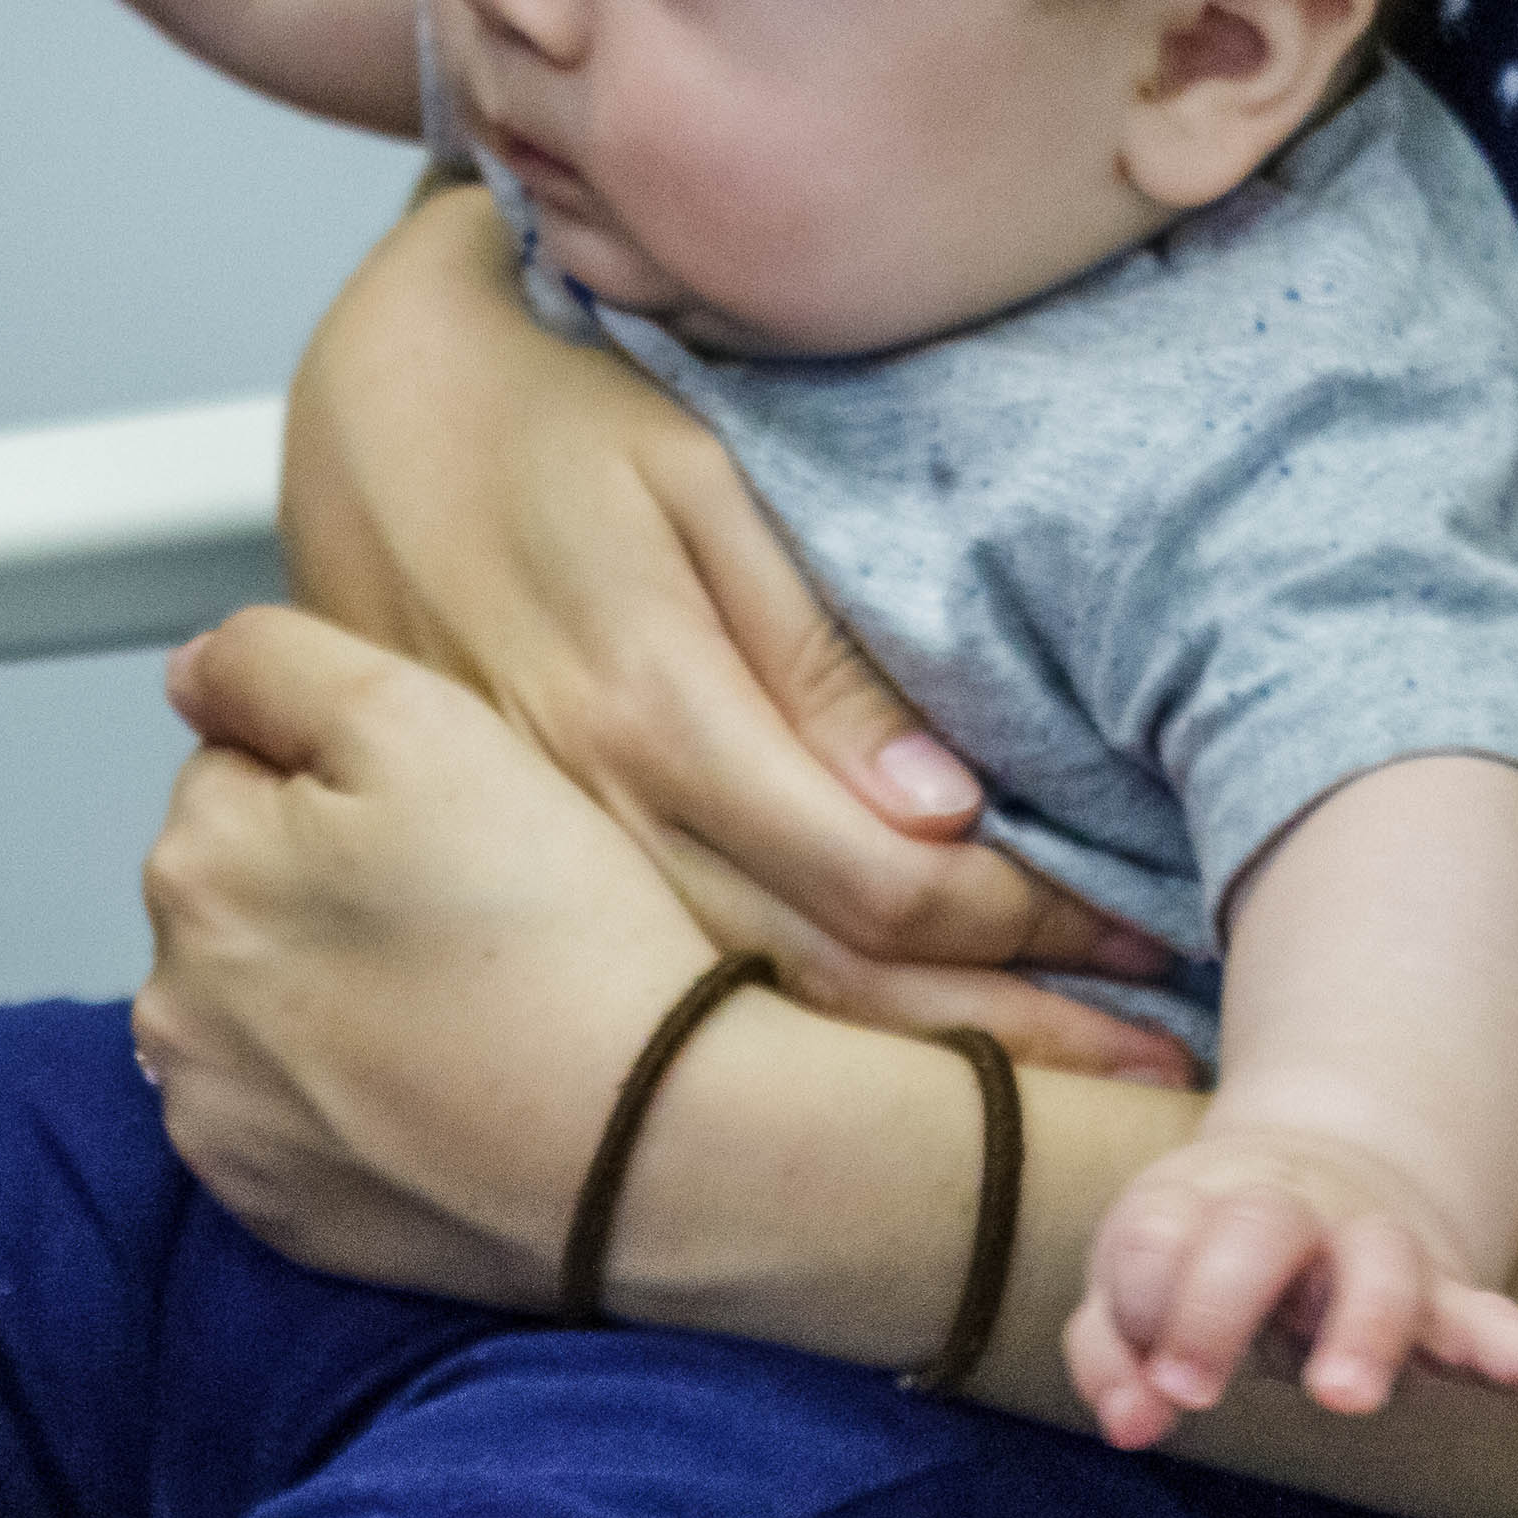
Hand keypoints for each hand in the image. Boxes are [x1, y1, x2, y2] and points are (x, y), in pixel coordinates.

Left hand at [133, 605, 729, 1308]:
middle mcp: (168, 1004)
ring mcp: (217, 1123)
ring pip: (261, 1011)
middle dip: (323, 889)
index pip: (240, 772)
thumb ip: (273, 664)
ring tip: (461, 1006)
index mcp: (191, 867)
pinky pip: (292, 1123)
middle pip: (242, 895)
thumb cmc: (543, 920)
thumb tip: (190, 678)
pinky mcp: (276, 1214)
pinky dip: (345, 1102)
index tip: (445, 832)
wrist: (648, 1144)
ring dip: (327, 996)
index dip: (351, 784)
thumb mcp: (416, 718)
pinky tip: (440, 1087)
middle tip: (468, 918)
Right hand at [285, 191, 1194, 1078]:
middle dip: (998, 1042)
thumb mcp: (697, 479)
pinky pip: (664, 991)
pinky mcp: (510, 877)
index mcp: (653, 712)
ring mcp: (540, 865)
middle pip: (825, 988)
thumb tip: (942, 814)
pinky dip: (787, 1043)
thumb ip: (816, 648)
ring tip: (1050, 1103)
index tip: (1146, 937)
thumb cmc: (550, 415)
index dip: (1030, 931)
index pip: (883, 886)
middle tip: (1153, 1086)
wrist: (364, 415)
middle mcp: (591, 819)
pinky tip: (875, 1064)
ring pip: (741, 1019)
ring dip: (902, 1067)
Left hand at [1067, 1120, 1517, 1447]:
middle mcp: (1295, 1217)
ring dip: (1362, 1326)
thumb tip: (1132, 1427)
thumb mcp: (1137, 1283)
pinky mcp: (1446, 1301)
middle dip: (1218, 1303)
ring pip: (1380, 1266)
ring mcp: (1376, 1252)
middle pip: (1262, 1232)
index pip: (1159, 1238)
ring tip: (1347, 1396)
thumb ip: (1114, 1352)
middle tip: (1192, 1388)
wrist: (1318, 1179)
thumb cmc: (1206, 1251)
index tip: (1150, 1382)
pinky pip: (1495, 1321)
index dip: (1143, 1299)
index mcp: (1206, 1206)